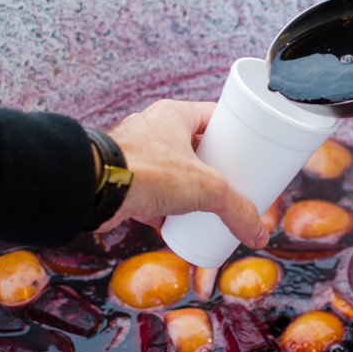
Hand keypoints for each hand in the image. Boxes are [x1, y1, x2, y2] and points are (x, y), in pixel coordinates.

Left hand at [95, 99, 268, 249]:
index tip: (249, 150)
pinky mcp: (126, 181)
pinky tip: (181, 225)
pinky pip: (154, 195)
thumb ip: (235, 209)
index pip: (214, 117)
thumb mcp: (205, 188)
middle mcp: (154, 130)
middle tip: (235, 183)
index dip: (234, 132)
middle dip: (215, 167)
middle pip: (196, 147)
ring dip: (190, 189)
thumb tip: (257, 235)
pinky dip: (168, 210)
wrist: (94, 189)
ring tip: (212, 205)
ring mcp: (138, 155)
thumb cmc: (147, 171)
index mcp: (175, 116)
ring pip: (174, 172)